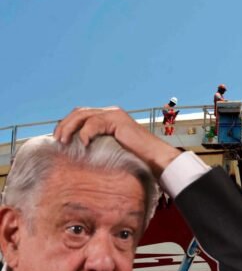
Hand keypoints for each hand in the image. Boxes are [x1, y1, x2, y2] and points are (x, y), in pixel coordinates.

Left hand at [53, 107, 180, 177]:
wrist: (154, 158)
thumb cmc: (136, 158)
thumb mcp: (110, 148)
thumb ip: (97, 143)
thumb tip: (76, 150)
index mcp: (109, 117)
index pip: (82, 115)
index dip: (67, 124)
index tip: (59, 139)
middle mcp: (111, 112)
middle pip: (79, 112)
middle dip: (65, 125)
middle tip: (57, 139)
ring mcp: (114, 114)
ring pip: (83, 115)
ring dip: (70, 127)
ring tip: (64, 141)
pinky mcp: (117, 120)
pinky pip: (94, 123)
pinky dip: (85, 133)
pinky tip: (84, 144)